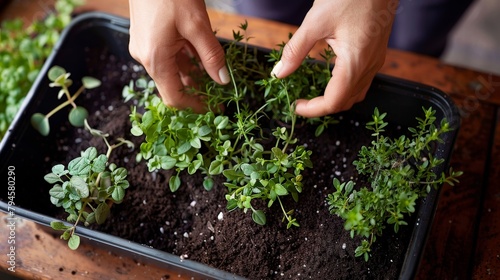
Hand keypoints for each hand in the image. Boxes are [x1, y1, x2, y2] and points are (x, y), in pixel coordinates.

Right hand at [128, 0, 229, 112]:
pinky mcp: (146, 37)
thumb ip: (211, 56)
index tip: (214, 109)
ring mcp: (144, 47)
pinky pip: (167, 57)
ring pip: (171, 70)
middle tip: (219, 93)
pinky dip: (184, 60)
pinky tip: (200, 56)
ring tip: (214, 75)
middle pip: (172, 85)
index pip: (174, 97)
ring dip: (192, 75)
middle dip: (197, 91)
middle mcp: (146, 57)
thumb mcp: (197, 25)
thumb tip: (223, 81)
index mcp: (155, 59)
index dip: (195, 107)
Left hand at [271, 0, 397, 117]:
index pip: (334, 101)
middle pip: (346, 102)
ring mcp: (375, 61)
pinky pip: (362, 81)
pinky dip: (345, 88)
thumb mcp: (315, 22)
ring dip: (335, 99)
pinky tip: (331, 78)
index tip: (296, 106)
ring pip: (356, 94)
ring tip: (314, 94)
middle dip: (322, 107)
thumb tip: (279, 73)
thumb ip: (295, 51)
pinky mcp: (376, 53)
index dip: (313, 110)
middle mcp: (369, 66)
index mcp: (355, 62)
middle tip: (302, 102)